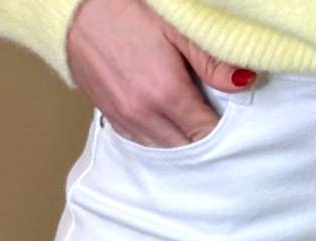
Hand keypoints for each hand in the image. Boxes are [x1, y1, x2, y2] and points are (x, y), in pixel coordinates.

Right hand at [66, 0, 255, 147]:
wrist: (72, 8)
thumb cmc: (124, 8)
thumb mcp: (175, 25)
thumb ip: (210, 58)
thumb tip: (244, 82)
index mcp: (165, 94)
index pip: (207, 134)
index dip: (225, 132)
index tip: (235, 123)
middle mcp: (144, 115)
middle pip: (188, 150)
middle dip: (205, 142)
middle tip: (217, 124)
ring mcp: (125, 121)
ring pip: (166, 152)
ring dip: (183, 144)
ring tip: (194, 126)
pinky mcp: (111, 119)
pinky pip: (143, 144)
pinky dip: (160, 140)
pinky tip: (168, 125)